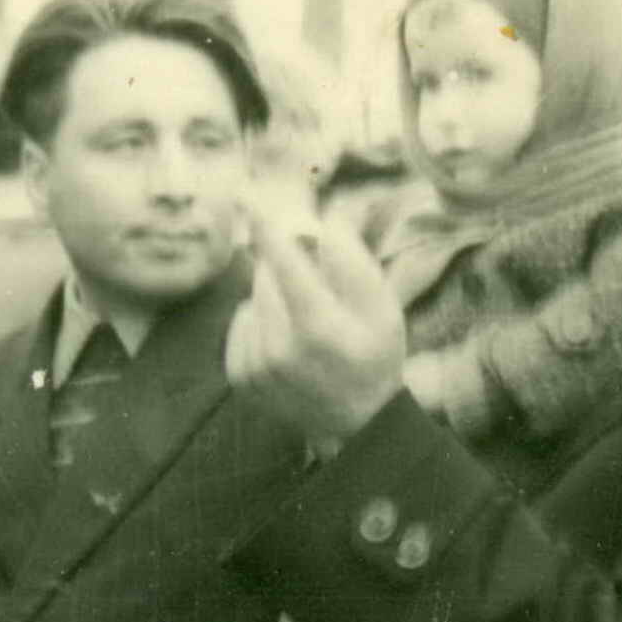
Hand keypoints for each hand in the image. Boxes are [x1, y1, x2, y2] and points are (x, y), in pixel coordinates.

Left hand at [225, 209, 407, 451]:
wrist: (357, 422)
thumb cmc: (375, 354)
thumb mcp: (383, 306)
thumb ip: (353, 260)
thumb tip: (326, 217)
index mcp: (318, 326)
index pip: (282, 262)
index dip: (266, 228)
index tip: (249, 199)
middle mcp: (279, 347)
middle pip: (266, 276)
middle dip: (287, 271)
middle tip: (316, 293)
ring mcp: (255, 365)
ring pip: (251, 299)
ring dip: (273, 300)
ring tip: (304, 327)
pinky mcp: (239, 376)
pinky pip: (240, 324)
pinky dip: (258, 324)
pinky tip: (285, 344)